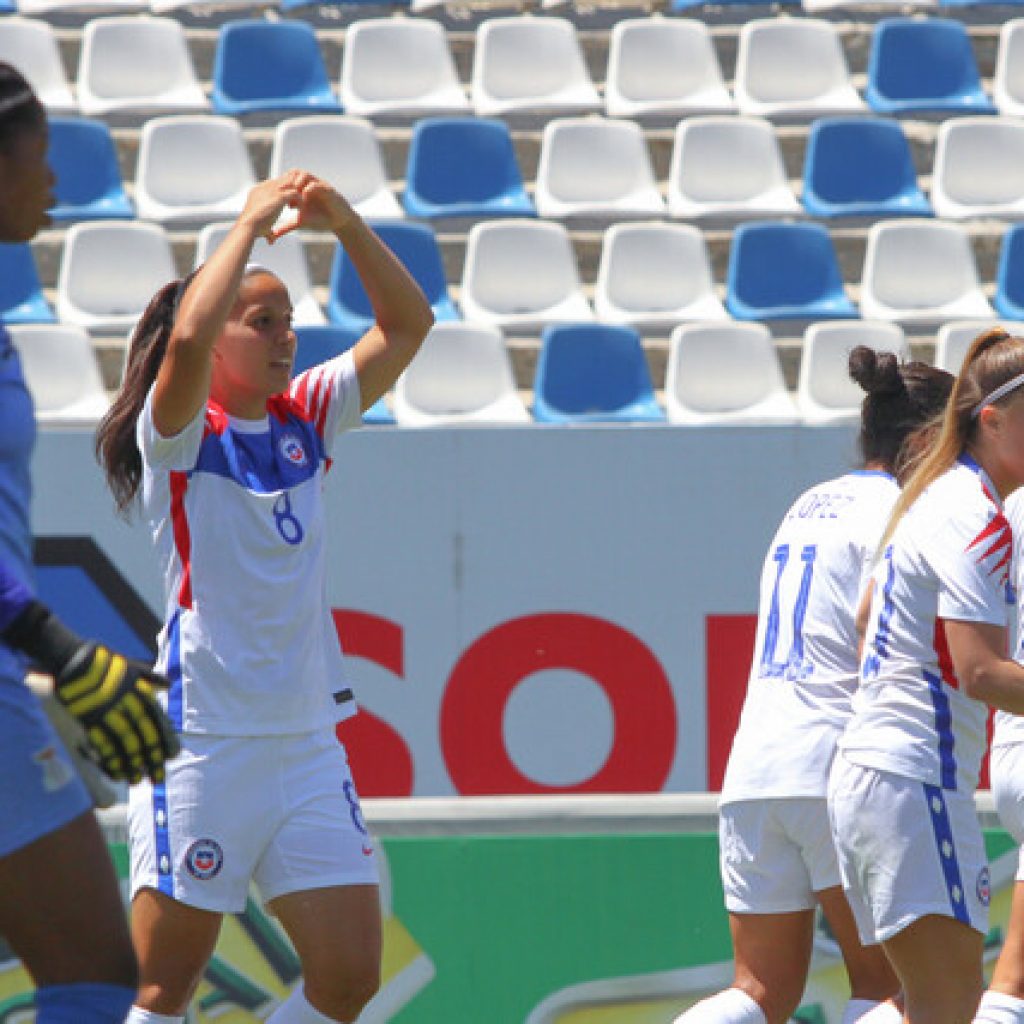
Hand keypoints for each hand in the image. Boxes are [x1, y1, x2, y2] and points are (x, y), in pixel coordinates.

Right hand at [54, 644, 179, 785]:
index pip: (158, 720)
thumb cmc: (106, 663)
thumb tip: (169, 684)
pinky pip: (103, 744)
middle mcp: (128, 704)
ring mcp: (109, 713)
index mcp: (141, 691)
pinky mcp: (89, 720)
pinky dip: (111, 760)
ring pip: (125, 743)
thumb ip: (151, 678)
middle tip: (159, 778)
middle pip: (144, 735)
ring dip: (132, 764)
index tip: (173, 756)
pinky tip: (117, 774)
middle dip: (152, 758)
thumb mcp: (133, 666)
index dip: (166, 740)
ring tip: (138, 781)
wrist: (75, 660)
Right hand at [239, 175, 304, 243]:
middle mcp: (265, 187)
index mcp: (257, 190)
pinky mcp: (279, 196)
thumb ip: (268, 231)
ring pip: (290, 184)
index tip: (288, 201)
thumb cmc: (252, 229)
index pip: (273, 183)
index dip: (282, 191)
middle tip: (296, 202)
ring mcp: (272, 190)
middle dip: (291, 189)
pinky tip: (302, 208)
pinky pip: (295, 193)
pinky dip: (300, 200)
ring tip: (300, 204)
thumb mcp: (260, 225)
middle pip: (282, 180)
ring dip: (296, 193)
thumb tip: (270, 241)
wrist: (247, 226)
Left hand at [265, 171, 354, 241]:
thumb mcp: (300, 222)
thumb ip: (286, 227)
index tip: (270, 196)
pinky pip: (316, 184)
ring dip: (297, 182)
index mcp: (299, 190)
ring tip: (292, 192)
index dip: (278, 187)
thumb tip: (272, 236)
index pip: (285, 181)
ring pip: (303, 174)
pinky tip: (305, 196)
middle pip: (292, 174)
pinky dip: (310, 188)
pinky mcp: (327, 188)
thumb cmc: (320, 219)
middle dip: (285, 182)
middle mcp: (307, 184)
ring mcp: (317, 184)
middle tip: (278, 192)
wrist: (338, 221)